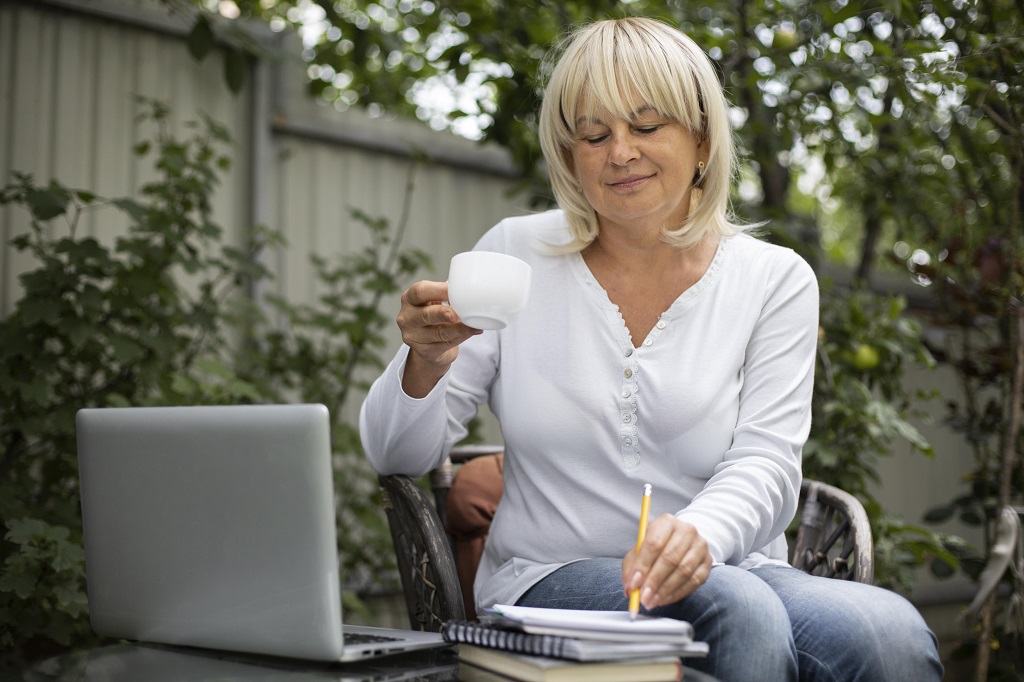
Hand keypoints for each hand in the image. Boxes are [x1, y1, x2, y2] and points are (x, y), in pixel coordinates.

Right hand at [397, 280, 480, 396]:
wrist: (430, 345)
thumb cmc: (435, 316)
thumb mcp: (435, 301)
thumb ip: (445, 294)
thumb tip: (466, 287)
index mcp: (409, 299)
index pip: (420, 291)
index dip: (439, 290)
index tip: (457, 290)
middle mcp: (406, 318)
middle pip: (425, 314)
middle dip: (443, 313)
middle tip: (457, 314)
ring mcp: (413, 336)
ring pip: (439, 333)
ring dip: (459, 329)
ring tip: (474, 325)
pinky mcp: (424, 351)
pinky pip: (446, 344)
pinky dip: (461, 337)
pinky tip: (472, 332)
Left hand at [622, 514, 711, 610]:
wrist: (682, 540)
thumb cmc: (657, 545)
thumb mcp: (639, 549)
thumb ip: (632, 567)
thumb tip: (630, 588)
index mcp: (666, 522)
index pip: (654, 543)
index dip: (643, 565)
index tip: (634, 583)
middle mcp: (686, 531)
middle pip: (670, 558)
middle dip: (654, 581)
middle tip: (643, 598)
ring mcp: (700, 546)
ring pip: (683, 571)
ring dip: (665, 590)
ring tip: (651, 601)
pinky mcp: (708, 561)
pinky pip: (694, 581)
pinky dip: (677, 593)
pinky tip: (664, 599)